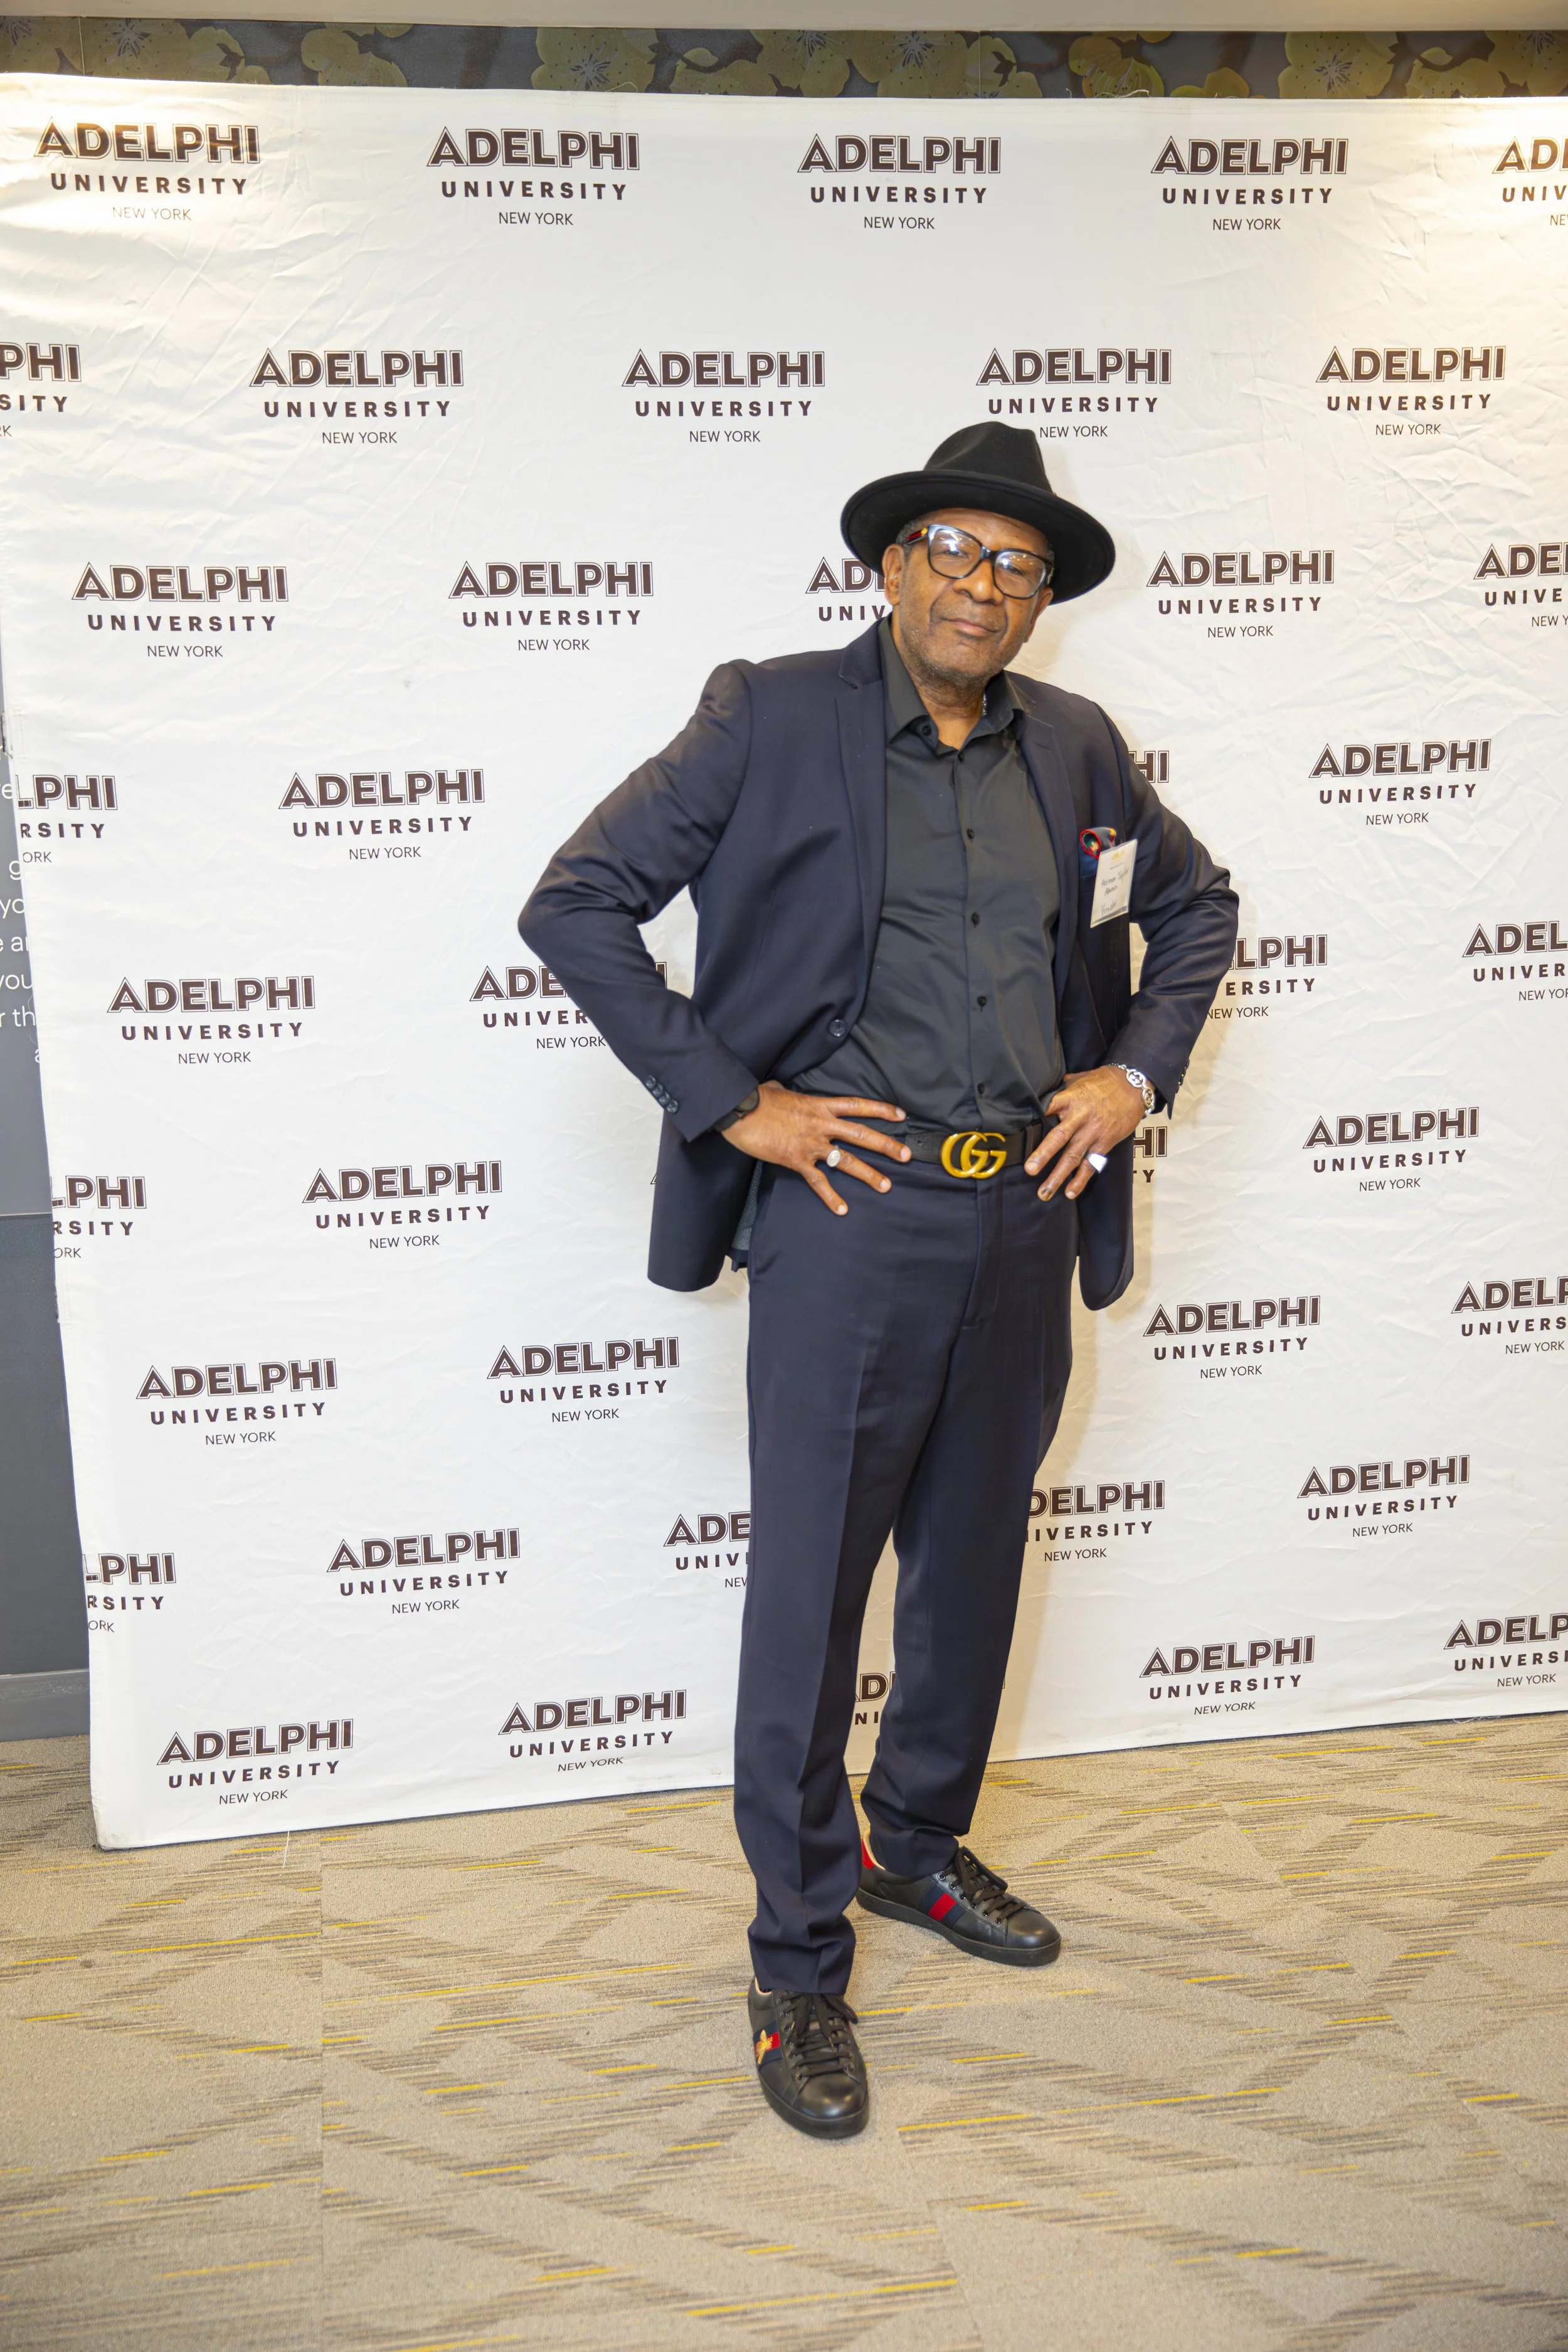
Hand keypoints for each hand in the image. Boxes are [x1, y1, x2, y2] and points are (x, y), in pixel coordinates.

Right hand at [720, 1080, 909, 1216]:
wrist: (740, 1111)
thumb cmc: (758, 1098)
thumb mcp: (779, 1089)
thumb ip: (790, 1093)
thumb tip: (784, 1091)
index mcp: (820, 1105)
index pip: (858, 1105)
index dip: (881, 1109)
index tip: (901, 1115)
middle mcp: (822, 1125)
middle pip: (862, 1135)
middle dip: (887, 1146)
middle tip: (906, 1156)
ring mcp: (811, 1144)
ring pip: (847, 1161)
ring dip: (869, 1174)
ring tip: (886, 1185)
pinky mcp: (797, 1161)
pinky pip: (818, 1182)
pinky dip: (831, 1197)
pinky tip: (842, 1209)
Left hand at [1028, 1068, 1146, 1200]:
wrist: (1133, 1086)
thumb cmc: (1103, 1081)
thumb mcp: (1079, 1079)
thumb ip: (1061, 1088)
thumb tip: (1043, 1093)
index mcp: (1071, 1098)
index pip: (1048, 1107)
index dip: (1034, 1117)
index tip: (1019, 1128)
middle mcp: (1080, 1117)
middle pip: (1059, 1137)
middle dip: (1043, 1155)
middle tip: (1029, 1170)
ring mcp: (1093, 1132)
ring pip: (1073, 1157)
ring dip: (1058, 1176)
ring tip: (1044, 1193)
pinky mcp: (1105, 1143)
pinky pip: (1091, 1164)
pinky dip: (1080, 1179)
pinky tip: (1070, 1192)